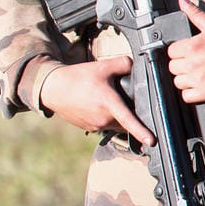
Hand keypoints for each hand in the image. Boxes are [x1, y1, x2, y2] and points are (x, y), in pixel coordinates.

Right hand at [37, 57, 153, 144]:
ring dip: (116, 116)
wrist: (53, 88)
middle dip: (128, 113)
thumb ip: (123, 64)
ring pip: (115, 124)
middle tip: (120, 98)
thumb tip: (135, 66)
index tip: (152, 141)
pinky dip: (104, 117)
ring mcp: (95, 125)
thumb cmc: (76, 77)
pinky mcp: (88, 127)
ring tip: (105, 100)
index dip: (142, 132)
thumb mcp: (102, 66)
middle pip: (125, 121)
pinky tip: (96, 105)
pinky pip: (104, 125)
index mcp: (108, 103)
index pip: (129, 120)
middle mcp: (103, 118)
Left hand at [166, 0, 204, 103]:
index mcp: (191, 46)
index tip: (189, 53)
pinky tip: (201, 85)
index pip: (170, 52)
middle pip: (173, 68)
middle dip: (182, 66)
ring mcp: (199, 79)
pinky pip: (186, 96)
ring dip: (186, 80)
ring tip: (199, 74)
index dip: (179, 52)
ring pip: (178, 83)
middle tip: (196, 63)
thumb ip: (194, 13)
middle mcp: (192, 63)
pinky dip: (191, 93)